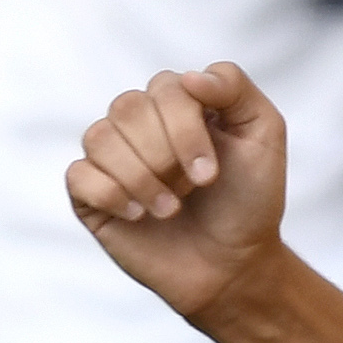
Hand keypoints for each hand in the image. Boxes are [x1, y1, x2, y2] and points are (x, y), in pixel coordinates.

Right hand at [66, 62, 291, 322]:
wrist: (232, 266)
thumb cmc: (250, 201)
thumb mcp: (264, 136)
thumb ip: (235, 88)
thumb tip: (188, 77)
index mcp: (180, 103)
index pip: (166, 87)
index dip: (186, 130)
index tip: (210, 176)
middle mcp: (141, 123)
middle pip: (128, 107)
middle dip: (164, 155)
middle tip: (193, 190)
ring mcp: (113, 157)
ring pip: (99, 137)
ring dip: (141, 178)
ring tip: (170, 209)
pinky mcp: (90, 194)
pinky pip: (78, 174)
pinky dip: (111, 194)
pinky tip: (137, 215)